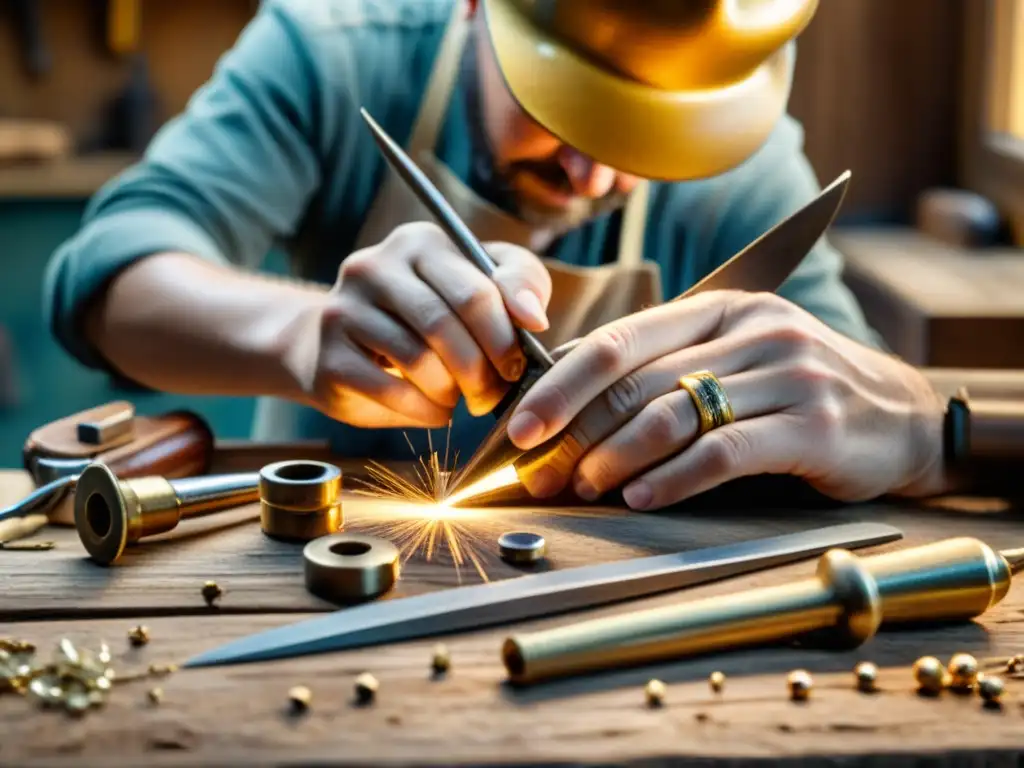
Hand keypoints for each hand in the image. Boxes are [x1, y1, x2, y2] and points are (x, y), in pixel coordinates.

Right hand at [307, 222, 550, 428]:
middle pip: (444, 326)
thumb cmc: (428, 315)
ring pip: (417, 360)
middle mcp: (375, 266)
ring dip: (450, 393)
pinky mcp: (329, 356)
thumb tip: (535, 319)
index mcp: (420, 242)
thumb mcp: (480, 286)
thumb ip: (519, 286)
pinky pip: (390, 391)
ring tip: (457, 399)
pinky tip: (434, 411)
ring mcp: (344, 309)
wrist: (341, 343)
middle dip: (479, 372)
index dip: (505, 339)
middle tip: (491, 397)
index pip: (475, 291)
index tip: (517, 368)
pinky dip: (424, 411)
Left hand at [506, 291, 950, 508]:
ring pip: (675, 413)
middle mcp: (753, 330)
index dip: (561, 385)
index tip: (518, 426)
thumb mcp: (734, 358)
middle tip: (540, 472)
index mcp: (721, 306)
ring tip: (583, 487)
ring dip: (615, 456)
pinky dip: (673, 478)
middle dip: (576, 431)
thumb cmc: (796, 390)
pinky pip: (724, 452)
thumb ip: (666, 368)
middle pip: (638, 379)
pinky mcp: (814, 425)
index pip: (620, 339)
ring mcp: (789, 374)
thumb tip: (568, 403)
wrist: (900, 415)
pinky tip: (640, 498)